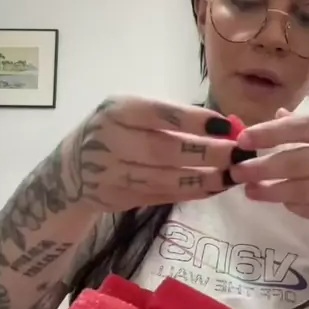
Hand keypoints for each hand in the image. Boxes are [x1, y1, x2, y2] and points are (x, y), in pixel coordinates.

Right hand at [61, 97, 235, 212]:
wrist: (70, 171)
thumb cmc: (114, 132)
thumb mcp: (130, 113)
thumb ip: (169, 119)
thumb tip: (225, 128)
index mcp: (118, 111)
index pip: (161, 114)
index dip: (196, 121)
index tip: (228, 128)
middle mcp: (112, 141)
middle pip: (165, 150)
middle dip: (207, 154)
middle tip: (238, 156)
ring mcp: (113, 173)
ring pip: (167, 178)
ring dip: (205, 179)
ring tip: (232, 175)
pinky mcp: (120, 198)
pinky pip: (163, 196)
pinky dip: (192, 193)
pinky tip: (214, 188)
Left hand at [232, 109, 308, 224]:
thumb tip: (277, 120)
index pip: (299, 128)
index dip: (266, 134)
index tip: (243, 140)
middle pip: (294, 162)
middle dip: (260, 168)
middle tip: (237, 171)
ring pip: (300, 190)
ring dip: (271, 192)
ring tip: (250, 190)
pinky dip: (295, 206)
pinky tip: (284, 201)